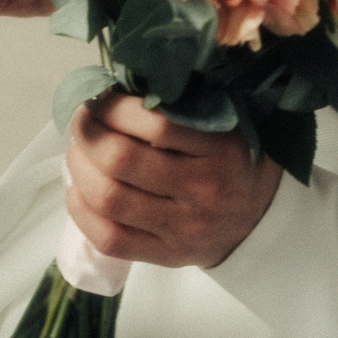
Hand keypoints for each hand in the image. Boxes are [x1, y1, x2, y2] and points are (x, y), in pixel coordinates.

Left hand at [64, 93, 280, 269]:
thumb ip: (178, 102)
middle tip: (81, 120)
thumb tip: (114, 81)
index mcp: (220, 149)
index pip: (154, 124)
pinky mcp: (167, 256)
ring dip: (79, 168)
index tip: (97, 96)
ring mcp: (184, 229)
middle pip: (121, 160)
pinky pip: (110, 239)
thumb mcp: (221, 121)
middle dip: (87, 133)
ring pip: (109, 199)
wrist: (260, 218)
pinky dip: (81, 212)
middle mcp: (203, 191)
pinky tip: (78, 190)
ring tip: (77, 151)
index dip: (112, 107)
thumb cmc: (229, 157)